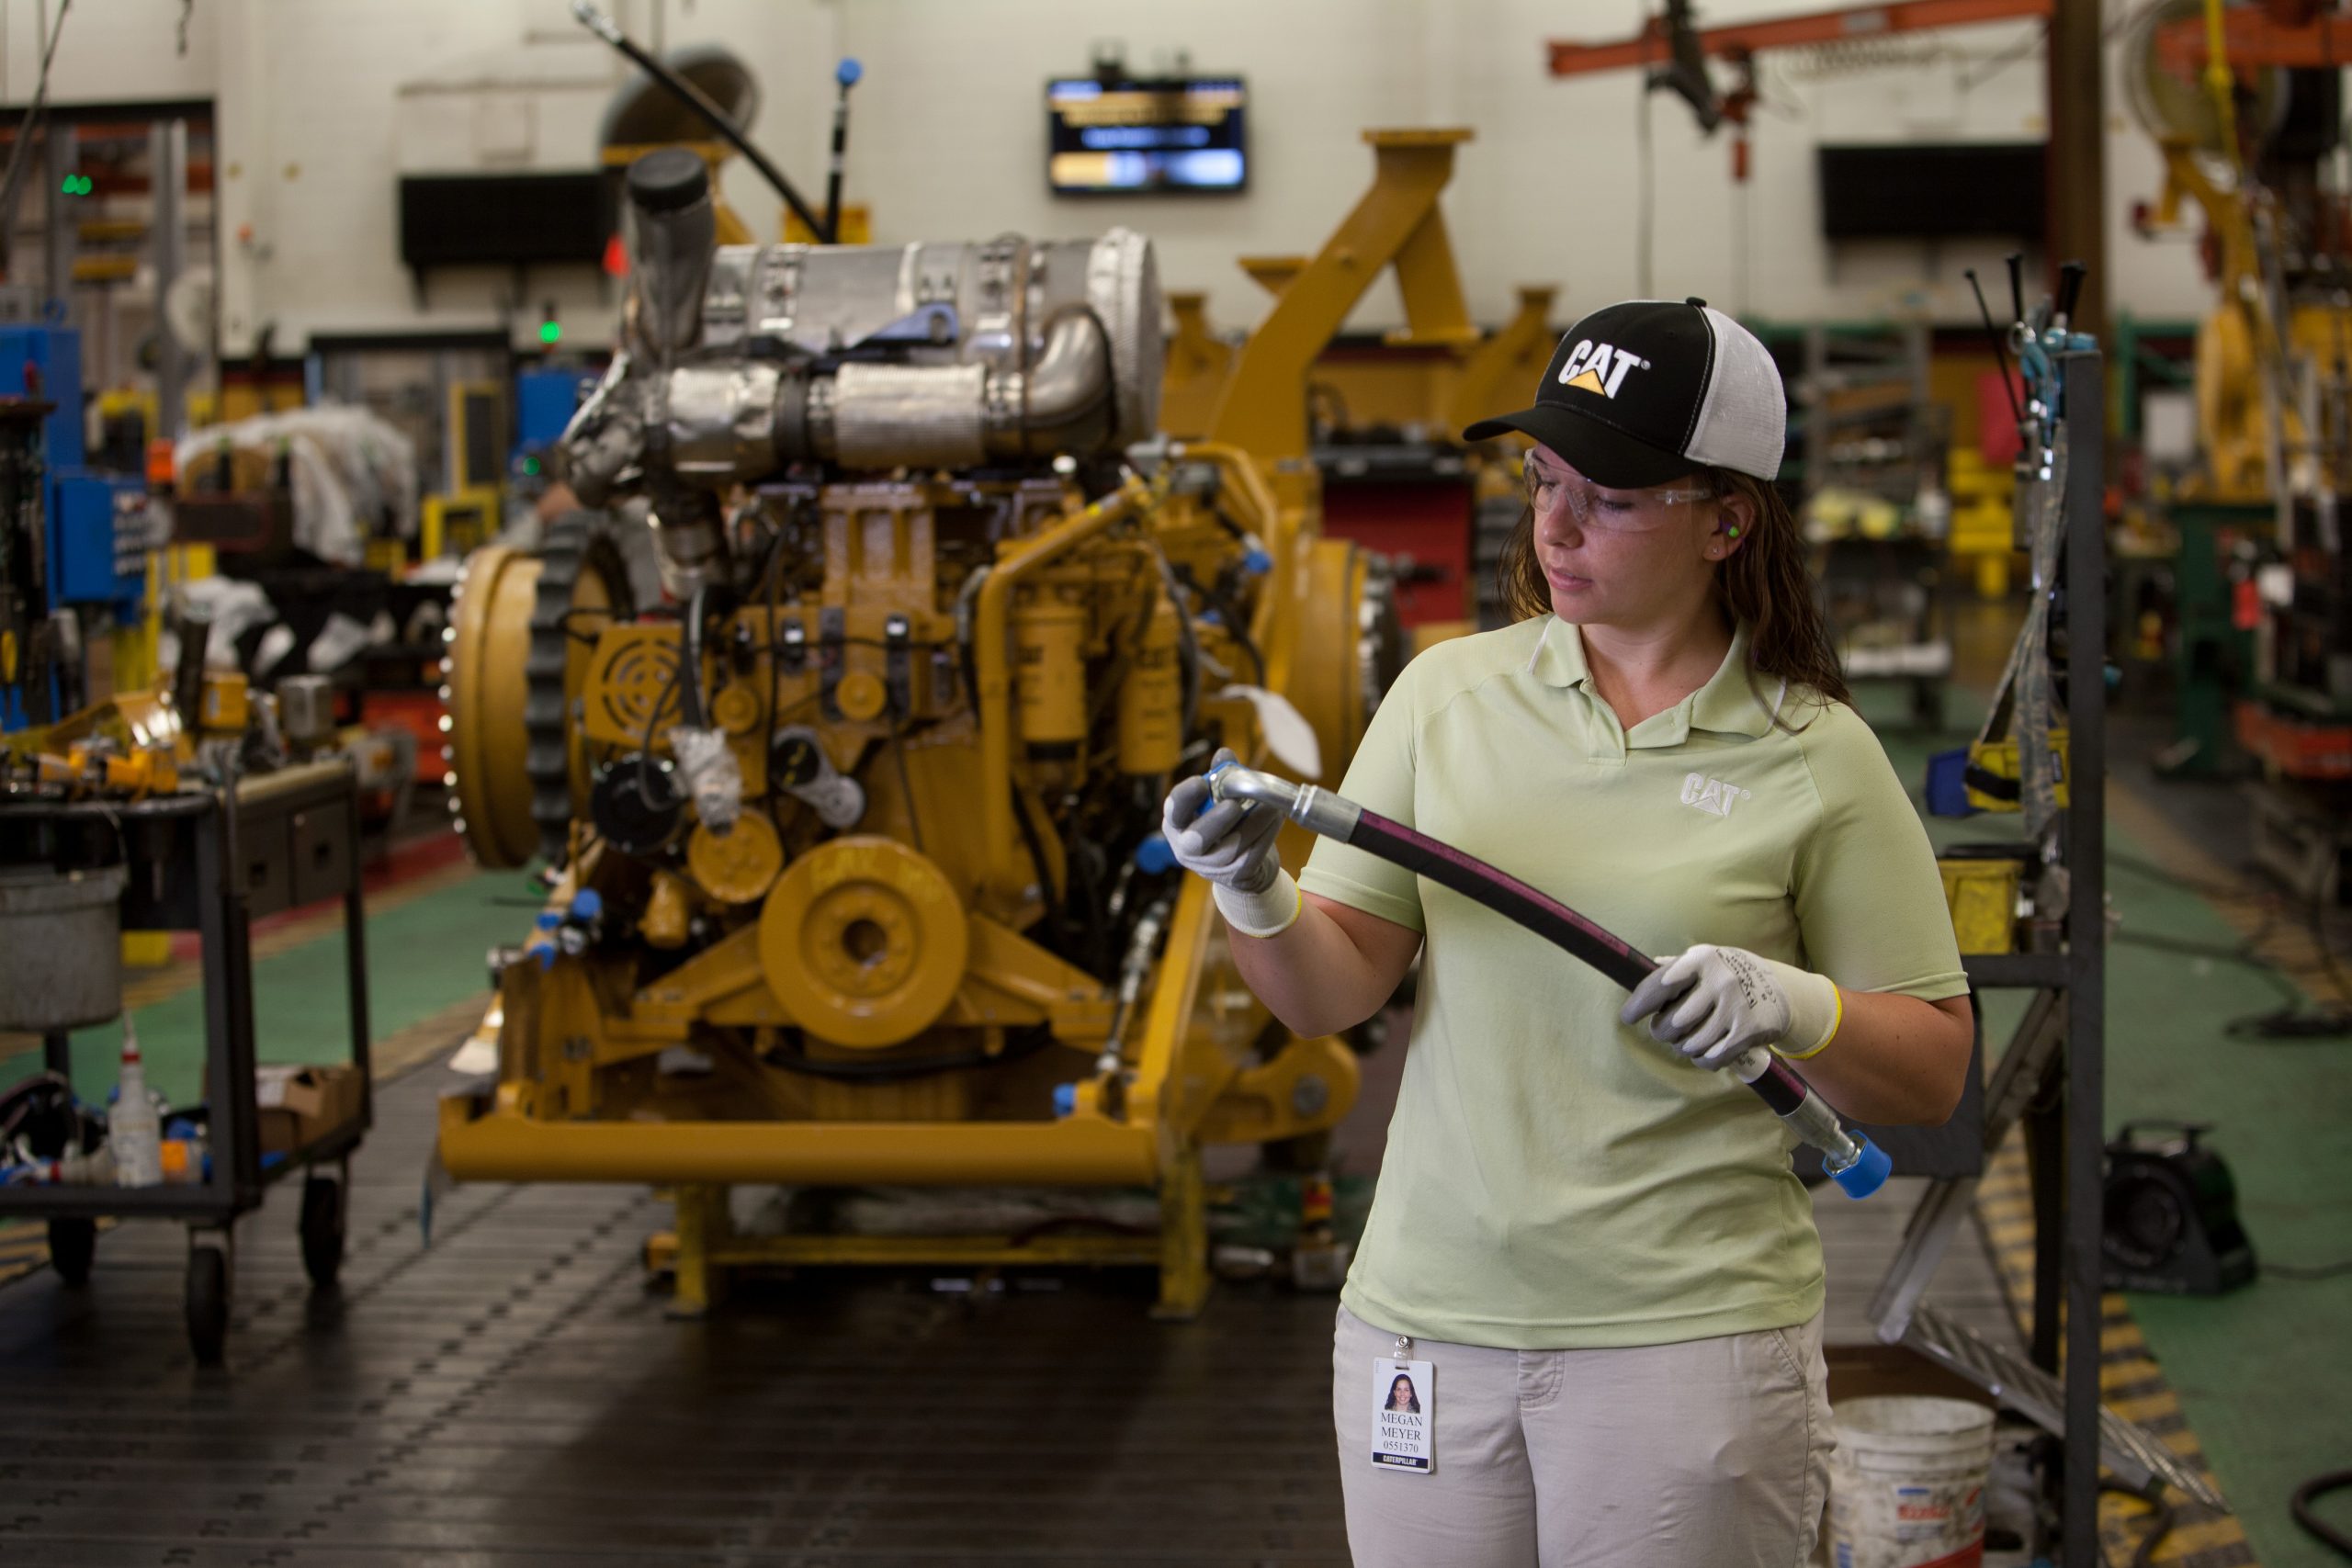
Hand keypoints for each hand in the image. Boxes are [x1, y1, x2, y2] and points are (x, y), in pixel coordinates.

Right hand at [1161, 749, 1282, 892]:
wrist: (1242, 867)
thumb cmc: (1227, 825)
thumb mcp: (1218, 800)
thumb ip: (1220, 776)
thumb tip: (1224, 753)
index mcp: (1179, 823)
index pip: (1174, 810)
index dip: (1185, 797)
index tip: (1201, 782)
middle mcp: (1188, 847)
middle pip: (1196, 839)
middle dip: (1215, 820)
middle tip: (1233, 805)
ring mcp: (1211, 866)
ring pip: (1231, 848)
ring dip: (1254, 824)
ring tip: (1271, 806)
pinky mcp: (1236, 876)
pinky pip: (1252, 856)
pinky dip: (1267, 835)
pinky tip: (1277, 818)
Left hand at [1619, 944, 1841, 1070]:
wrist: (1782, 990)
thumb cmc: (1732, 974)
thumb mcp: (1707, 959)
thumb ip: (1677, 966)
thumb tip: (1644, 966)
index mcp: (1701, 959)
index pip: (1659, 985)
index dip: (1639, 1004)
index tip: (1627, 1017)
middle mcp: (1718, 981)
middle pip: (1672, 1022)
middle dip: (1663, 1031)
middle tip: (1666, 1030)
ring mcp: (1735, 1006)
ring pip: (1690, 1044)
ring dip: (1684, 1048)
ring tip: (1689, 1039)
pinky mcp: (1749, 1031)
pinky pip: (1712, 1058)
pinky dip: (1703, 1060)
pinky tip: (1706, 1052)